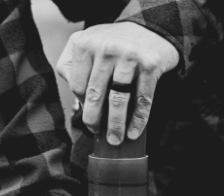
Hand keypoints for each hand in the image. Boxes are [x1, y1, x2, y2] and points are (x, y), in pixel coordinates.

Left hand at [56, 22, 178, 144]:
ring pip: (118, 100)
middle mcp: (106, 48)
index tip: (88, 117)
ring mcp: (129, 57)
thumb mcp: (87, 42)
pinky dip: (138, 120)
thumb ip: (71, 64)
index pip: (77, 85)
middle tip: (96, 133)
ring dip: (116, 125)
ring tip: (115, 139)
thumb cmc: (114, 42)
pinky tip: (134, 132)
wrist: (152, 28)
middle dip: (94, 120)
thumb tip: (77, 99)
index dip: (82, 105)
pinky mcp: (150, 65)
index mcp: (86, 44)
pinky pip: (142, 99)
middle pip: (95, 94)